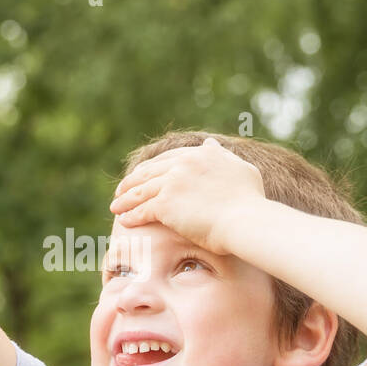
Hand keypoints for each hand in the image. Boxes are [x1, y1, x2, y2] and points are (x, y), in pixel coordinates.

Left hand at [108, 137, 266, 255]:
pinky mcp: (165, 204)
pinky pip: (142, 209)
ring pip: (141, 190)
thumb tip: (210, 144)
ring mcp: (173, 182)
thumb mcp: (242, 169)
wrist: (246, 220)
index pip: (170, 158)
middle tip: (122, 190)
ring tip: (116, 207)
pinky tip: (125, 221)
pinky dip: (132, 215)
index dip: (154, 167)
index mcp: (202, 154)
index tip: (144, 175)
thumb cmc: (250, 202)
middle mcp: (184, 163)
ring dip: (125, 198)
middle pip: (150, 171)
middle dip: (132, 181)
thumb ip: (223, 156)